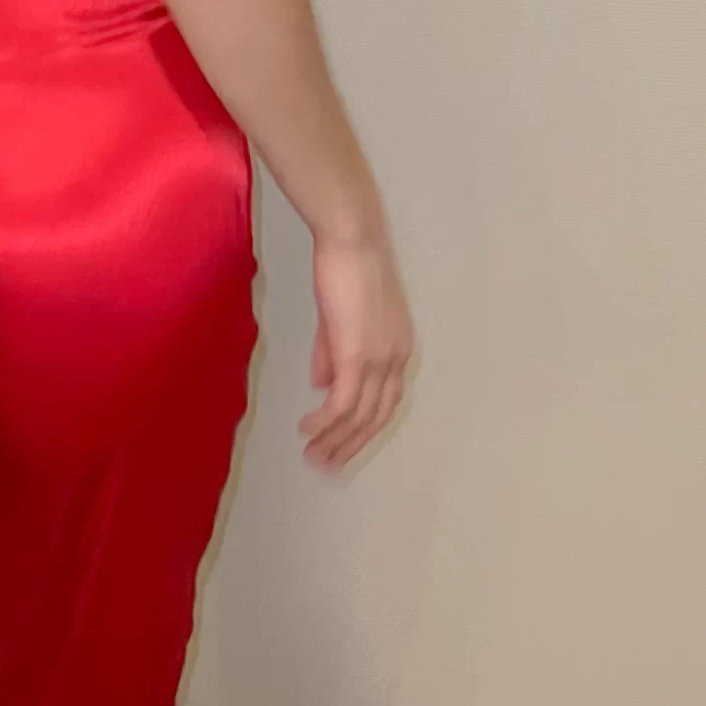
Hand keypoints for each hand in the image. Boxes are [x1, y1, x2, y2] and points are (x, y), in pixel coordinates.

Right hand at [299, 228, 414, 471]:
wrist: (350, 239)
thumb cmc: (344, 267)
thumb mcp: (339, 318)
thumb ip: (331, 352)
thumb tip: (320, 386)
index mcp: (398, 350)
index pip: (384, 403)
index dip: (362, 428)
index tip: (339, 446)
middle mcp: (396, 360)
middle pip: (376, 418)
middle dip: (349, 446)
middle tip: (324, 466)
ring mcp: (379, 359)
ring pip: (359, 416)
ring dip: (335, 440)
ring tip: (311, 457)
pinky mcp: (357, 354)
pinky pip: (342, 401)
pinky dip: (325, 421)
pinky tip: (307, 429)